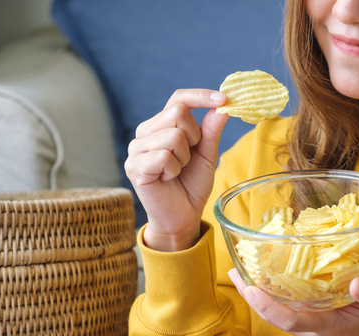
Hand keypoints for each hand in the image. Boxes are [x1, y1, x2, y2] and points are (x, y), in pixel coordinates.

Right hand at [125, 89, 229, 251]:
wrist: (182, 216)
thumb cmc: (192, 184)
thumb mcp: (207, 154)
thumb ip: (211, 129)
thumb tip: (223, 104)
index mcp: (162, 125)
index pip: (179, 98)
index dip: (201, 96)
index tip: (224, 99)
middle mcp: (145, 132)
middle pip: (178, 113)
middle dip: (194, 138)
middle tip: (188, 159)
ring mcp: (136, 148)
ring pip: (173, 135)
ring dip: (184, 158)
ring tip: (177, 171)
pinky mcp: (134, 166)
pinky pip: (163, 156)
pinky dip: (174, 169)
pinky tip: (167, 179)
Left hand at [228, 269, 358, 335]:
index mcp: (326, 328)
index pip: (289, 321)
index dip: (267, 307)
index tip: (250, 289)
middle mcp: (311, 333)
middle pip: (275, 317)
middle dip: (252, 296)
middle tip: (235, 271)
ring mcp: (308, 330)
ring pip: (277, 313)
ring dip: (258, 295)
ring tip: (240, 271)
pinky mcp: (309, 323)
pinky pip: (284, 310)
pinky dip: (271, 295)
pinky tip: (262, 278)